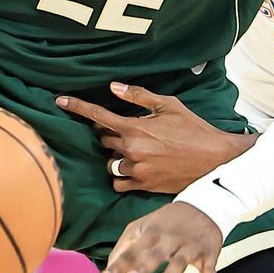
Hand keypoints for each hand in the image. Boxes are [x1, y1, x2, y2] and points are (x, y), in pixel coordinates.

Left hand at [56, 82, 252, 192]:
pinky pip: (118, 182)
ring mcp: (136, 170)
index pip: (97, 115)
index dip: (76, 106)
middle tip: (131, 129)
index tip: (59, 100)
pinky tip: (134, 167)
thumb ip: (138, 96)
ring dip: (117, 154)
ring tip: (136, 149)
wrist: (214, 159)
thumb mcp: (168, 105)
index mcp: (134, 128)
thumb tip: (114, 87)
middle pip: (103, 139)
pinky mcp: (142, 186)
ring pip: (110, 162)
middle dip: (111, 132)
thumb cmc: (193, 129)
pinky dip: (121, 175)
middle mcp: (131, 150)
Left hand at [105, 202, 221, 272]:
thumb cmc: (167, 221)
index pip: (132, 251)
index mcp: (151, 233)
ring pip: (179, 263)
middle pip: (154, 256)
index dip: (119, 264)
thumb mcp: (143, 226)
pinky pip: (208, 268)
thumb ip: (125, 246)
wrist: (203, 206)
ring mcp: (189, 247)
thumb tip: (109, 268)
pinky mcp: (207, 254)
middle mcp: (169, 240)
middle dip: (142, 269)